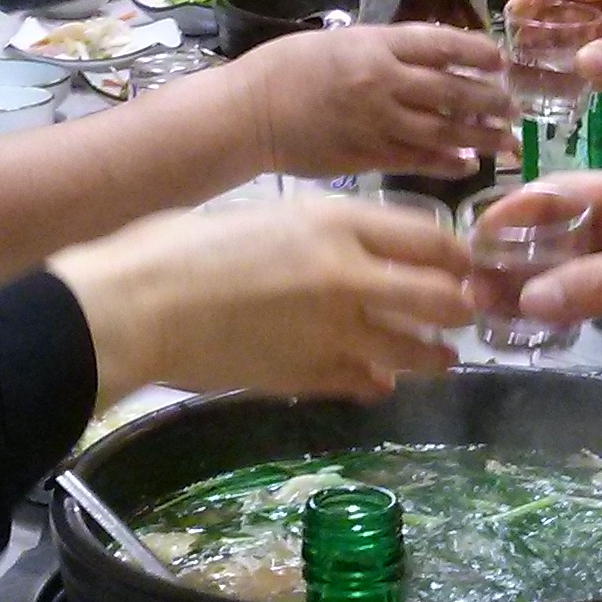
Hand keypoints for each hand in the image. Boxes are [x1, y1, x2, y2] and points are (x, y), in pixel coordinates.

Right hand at [50, 194, 472, 397]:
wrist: (137, 306)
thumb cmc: (183, 246)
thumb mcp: (269, 217)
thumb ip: (326, 235)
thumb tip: (362, 253)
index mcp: (337, 224)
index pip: (431, 239)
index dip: (458, 256)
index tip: (464, 264)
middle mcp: (351, 277)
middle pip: (442, 296)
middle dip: (461, 307)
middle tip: (462, 312)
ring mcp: (336, 332)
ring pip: (417, 350)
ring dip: (434, 355)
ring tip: (440, 357)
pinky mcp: (312, 377)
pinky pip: (369, 383)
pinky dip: (379, 382)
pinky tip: (378, 381)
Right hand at [235, 23, 516, 180]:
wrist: (249, 112)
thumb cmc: (287, 68)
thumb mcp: (339, 41)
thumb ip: (384, 50)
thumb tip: (432, 60)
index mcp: (375, 44)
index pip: (441, 43)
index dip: (477, 51)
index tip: (501, 60)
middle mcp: (382, 81)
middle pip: (453, 89)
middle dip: (491, 99)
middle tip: (515, 107)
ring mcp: (377, 121)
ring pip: (443, 129)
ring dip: (481, 135)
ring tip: (507, 141)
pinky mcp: (367, 156)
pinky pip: (418, 160)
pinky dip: (448, 162)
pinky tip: (468, 164)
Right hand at [481, 171, 601, 367]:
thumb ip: (596, 284)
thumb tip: (525, 297)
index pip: (563, 191)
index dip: (517, 210)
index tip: (473, 235)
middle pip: (562, 231)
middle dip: (517, 253)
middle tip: (467, 284)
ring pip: (574, 268)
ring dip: (534, 285)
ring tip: (484, 310)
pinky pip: (595, 298)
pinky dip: (564, 309)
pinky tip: (531, 327)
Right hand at [504, 0, 601, 115]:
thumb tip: (578, 62)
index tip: (515, 10)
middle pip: (563, 6)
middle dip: (534, 20)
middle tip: (507, 43)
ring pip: (568, 38)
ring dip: (543, 49)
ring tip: (515, 66)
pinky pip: (583, 68)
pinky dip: (561, 75)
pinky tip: (540, 87)